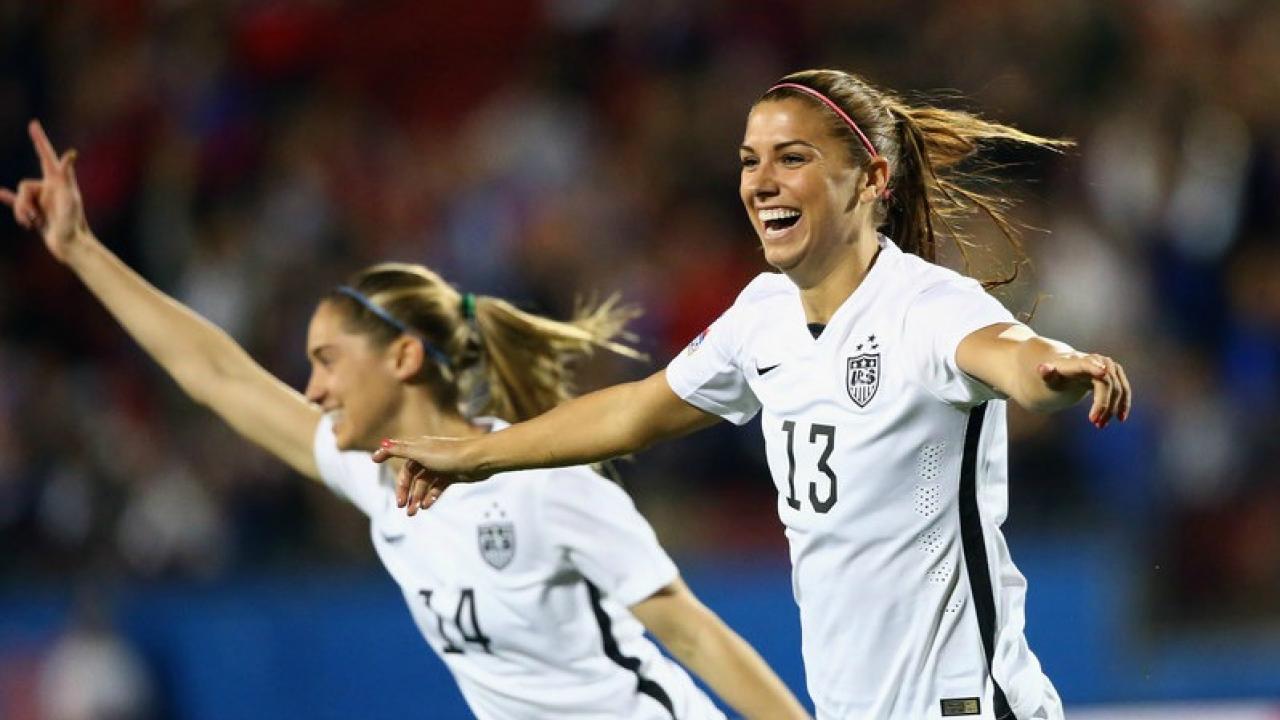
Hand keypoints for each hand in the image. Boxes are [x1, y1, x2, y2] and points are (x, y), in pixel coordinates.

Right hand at [0, 120, 88, 262]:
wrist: (71, 245)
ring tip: (34, 224)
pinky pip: (16, 203)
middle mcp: (49, 188)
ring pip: (19, 199)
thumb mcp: (70, 197)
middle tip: (37, 218)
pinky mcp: (35, 212)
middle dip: (25, 202)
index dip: (39, 140)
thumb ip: (67, 176)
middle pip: (24, 186)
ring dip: (22, 212)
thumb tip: (71, 153)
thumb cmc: (73, 222)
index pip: (46, 156)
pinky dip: (9, 199)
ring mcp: (42, 200)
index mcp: (58, 181)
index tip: (33, 124)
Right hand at [372, 436, 489, 515]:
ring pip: (423, 484)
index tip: (374, 460)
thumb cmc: (450, 455)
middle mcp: (428, 455)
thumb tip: (382, 444)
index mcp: (420, 447)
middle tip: (401, 505)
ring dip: (417, 497)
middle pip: (411, 474)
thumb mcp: (421, 453)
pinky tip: (426, 506)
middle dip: (405, 490)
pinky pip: (436, 488)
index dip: (386, 455)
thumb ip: (401, 450)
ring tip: (413, 512)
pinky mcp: (451, 475)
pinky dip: (430, 497)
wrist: (478, 460)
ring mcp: (440, 466)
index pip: (399, 452)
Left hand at [1037, 352, 1131, 428]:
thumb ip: (1046, 374)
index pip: (1087, 364)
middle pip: (1106, 382)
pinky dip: (1123, 404)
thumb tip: (1043, 368)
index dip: (1094, 368)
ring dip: (1113, 408)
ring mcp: (1109, 366)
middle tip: (1094, 422)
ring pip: (1118, 388)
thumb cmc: (1057, 376)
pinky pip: (1124, 389)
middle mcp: (1097, 360)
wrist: (1068, 368)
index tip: (1102, 373)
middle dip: (1103, 403)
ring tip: (1100, 425)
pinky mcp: (1116, 374)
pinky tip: (1120, 418)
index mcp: (1078, 361)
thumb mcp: (1049, 378)